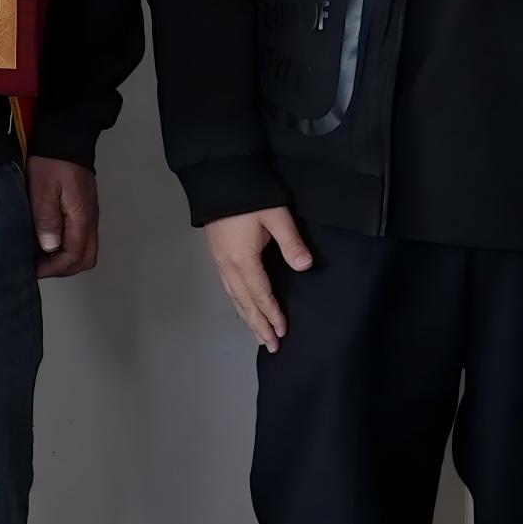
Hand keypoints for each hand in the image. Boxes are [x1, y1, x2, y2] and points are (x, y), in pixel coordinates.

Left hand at [28, 156, 100, 279]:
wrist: (67, 137)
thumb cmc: (52, 161)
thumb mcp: (42, 188)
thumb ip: (47, 217)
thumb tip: (50, 246)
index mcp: (81, 216)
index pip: (74, 255)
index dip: (54, 268)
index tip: (35, 270)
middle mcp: (90, 219)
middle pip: (86, 258)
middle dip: (63, 269)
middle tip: (39, 268)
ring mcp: (89, 214)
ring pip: (86, 249)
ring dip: (67, 259)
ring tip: (42, 258)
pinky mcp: (85, 209)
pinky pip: (83, 237)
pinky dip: (69, 247)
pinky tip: (49, 242)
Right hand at [206, 205, 314, 349]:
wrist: (219, 177)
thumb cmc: (250, 196)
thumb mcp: (276, 216)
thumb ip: (291, 243)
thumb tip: (305, 267)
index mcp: (243, 259)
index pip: (261, 294)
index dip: (272, 314)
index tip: (282, 333)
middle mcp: (228, 265)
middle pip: (244, 301)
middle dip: (258, 324)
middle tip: (270, 346)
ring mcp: (219, 260)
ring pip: (234, 296)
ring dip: (247, 317)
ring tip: (257, 334)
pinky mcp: (217, 253)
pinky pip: (228, 287)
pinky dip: (237, 302)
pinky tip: (242, 306)